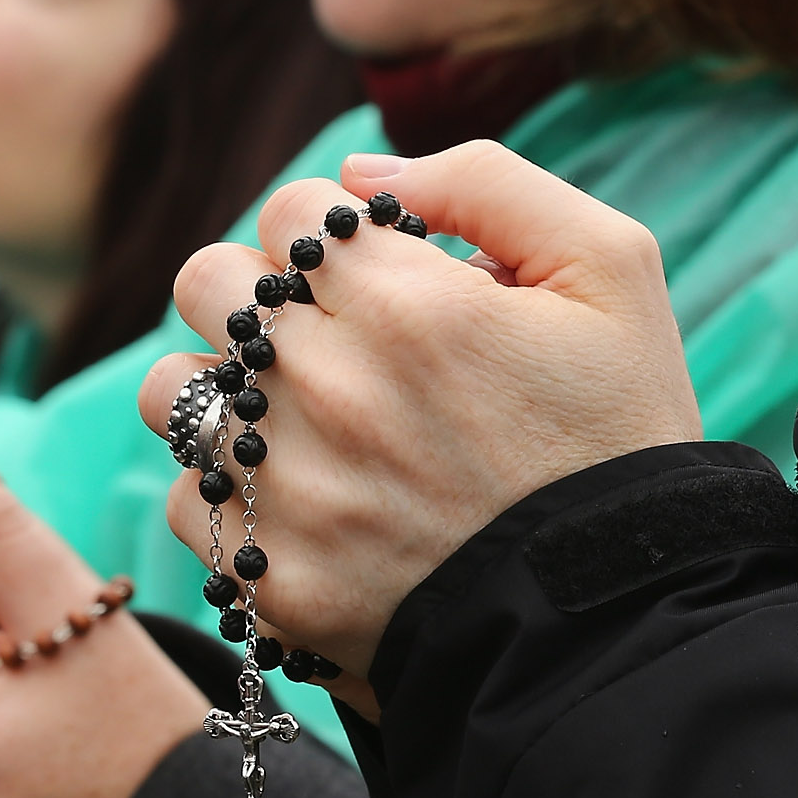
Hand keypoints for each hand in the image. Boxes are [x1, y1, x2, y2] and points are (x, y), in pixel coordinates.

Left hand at [134, 143, 699, 704]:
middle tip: (327, 341)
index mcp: (410, 304)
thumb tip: (360, 172)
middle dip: (262, 297)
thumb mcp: (612, 271)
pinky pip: (187, 500)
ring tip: (293, 421)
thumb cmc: (623, 441)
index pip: (290, 209)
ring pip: (173, 390)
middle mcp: (331, 389)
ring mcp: (291, 488)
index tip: (376, 280)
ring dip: (220, 391)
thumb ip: (488, 182)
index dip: (333, 238)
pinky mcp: (269, 578)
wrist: (624, 624)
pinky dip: (231, 497)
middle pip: (207, 283)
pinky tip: (305, 504)